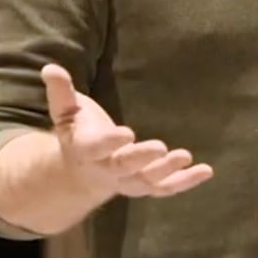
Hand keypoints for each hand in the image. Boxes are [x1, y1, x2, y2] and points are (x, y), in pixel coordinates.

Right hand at [43, 64, 212, 198]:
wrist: (81, 173)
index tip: (126, 132)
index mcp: (85, 150)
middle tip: (160, 148)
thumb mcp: (66, 112)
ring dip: (167, 171)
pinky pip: (165, 188)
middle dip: (141, 158)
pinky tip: (206, 171)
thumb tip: (50, 68)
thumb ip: (60, 92)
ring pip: (147, 181)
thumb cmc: (78, 133)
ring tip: (186, 156)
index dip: (109, 142)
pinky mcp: (146, 185)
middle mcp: (107, 170)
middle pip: (124, 168)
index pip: (96, 148)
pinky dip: (185, 182)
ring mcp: (127, 181)